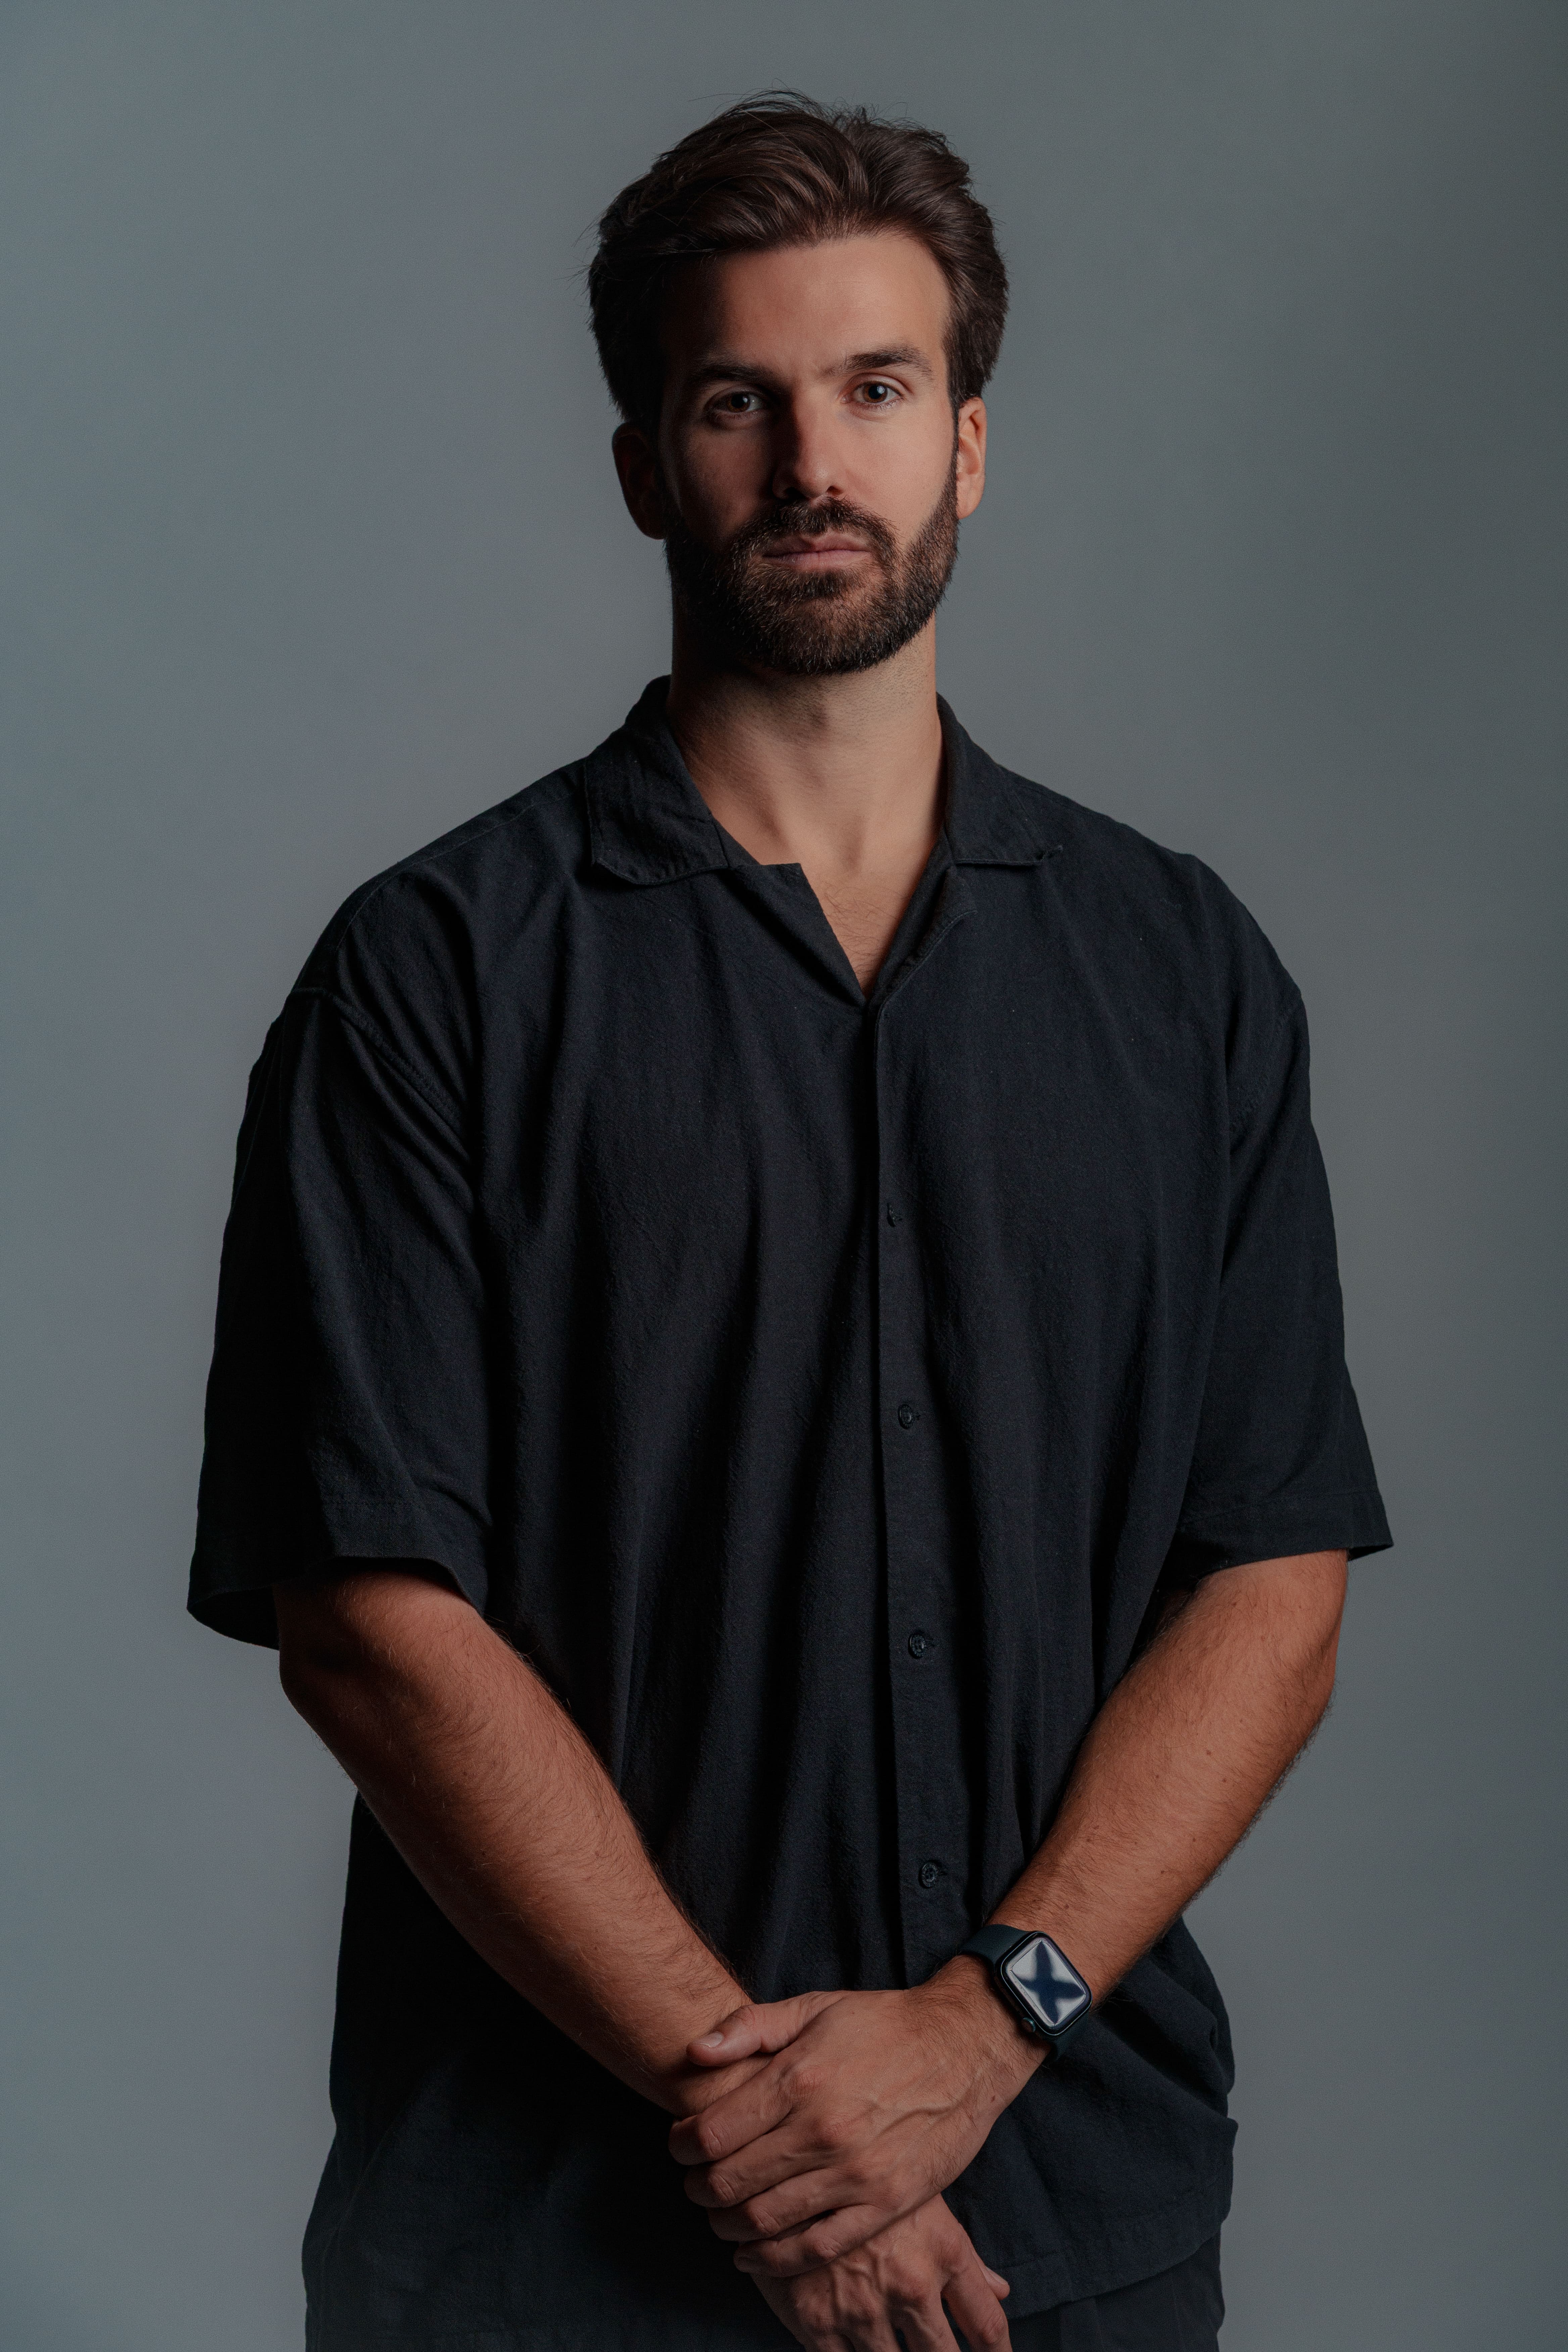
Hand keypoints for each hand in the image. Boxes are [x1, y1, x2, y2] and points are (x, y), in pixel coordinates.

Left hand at [667, 1971, 1040, 2273]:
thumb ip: (749, 2027)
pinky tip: (752, 2254)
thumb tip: (694, 2051)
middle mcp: (822, 2131)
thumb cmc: (885, 2023)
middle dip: (698, 2188)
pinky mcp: (885, 2203)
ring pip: (765, 2221)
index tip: (679, 2145)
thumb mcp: (815, 2007)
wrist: (965, 2046)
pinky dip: (774, 2260)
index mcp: (798, 2079)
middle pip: (730, 2182)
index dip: (681, 2145)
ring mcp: (855, 2174)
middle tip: (693, 2183)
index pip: (711, 2133)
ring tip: (719, 2214)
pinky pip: (817, 2247)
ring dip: (727, 2226)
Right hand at [753, 2192, 1010, 2351]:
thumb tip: (1001, 2291)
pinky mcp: (817, 2323)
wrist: (782, 2158)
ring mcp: (863, 2308)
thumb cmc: (862, 2170)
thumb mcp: (921, 2199)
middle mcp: (910, 2284)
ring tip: (893, 2347)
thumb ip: (963, 2256)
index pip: (986, 2325)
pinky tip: (858, 2348)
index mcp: (943, 2251)